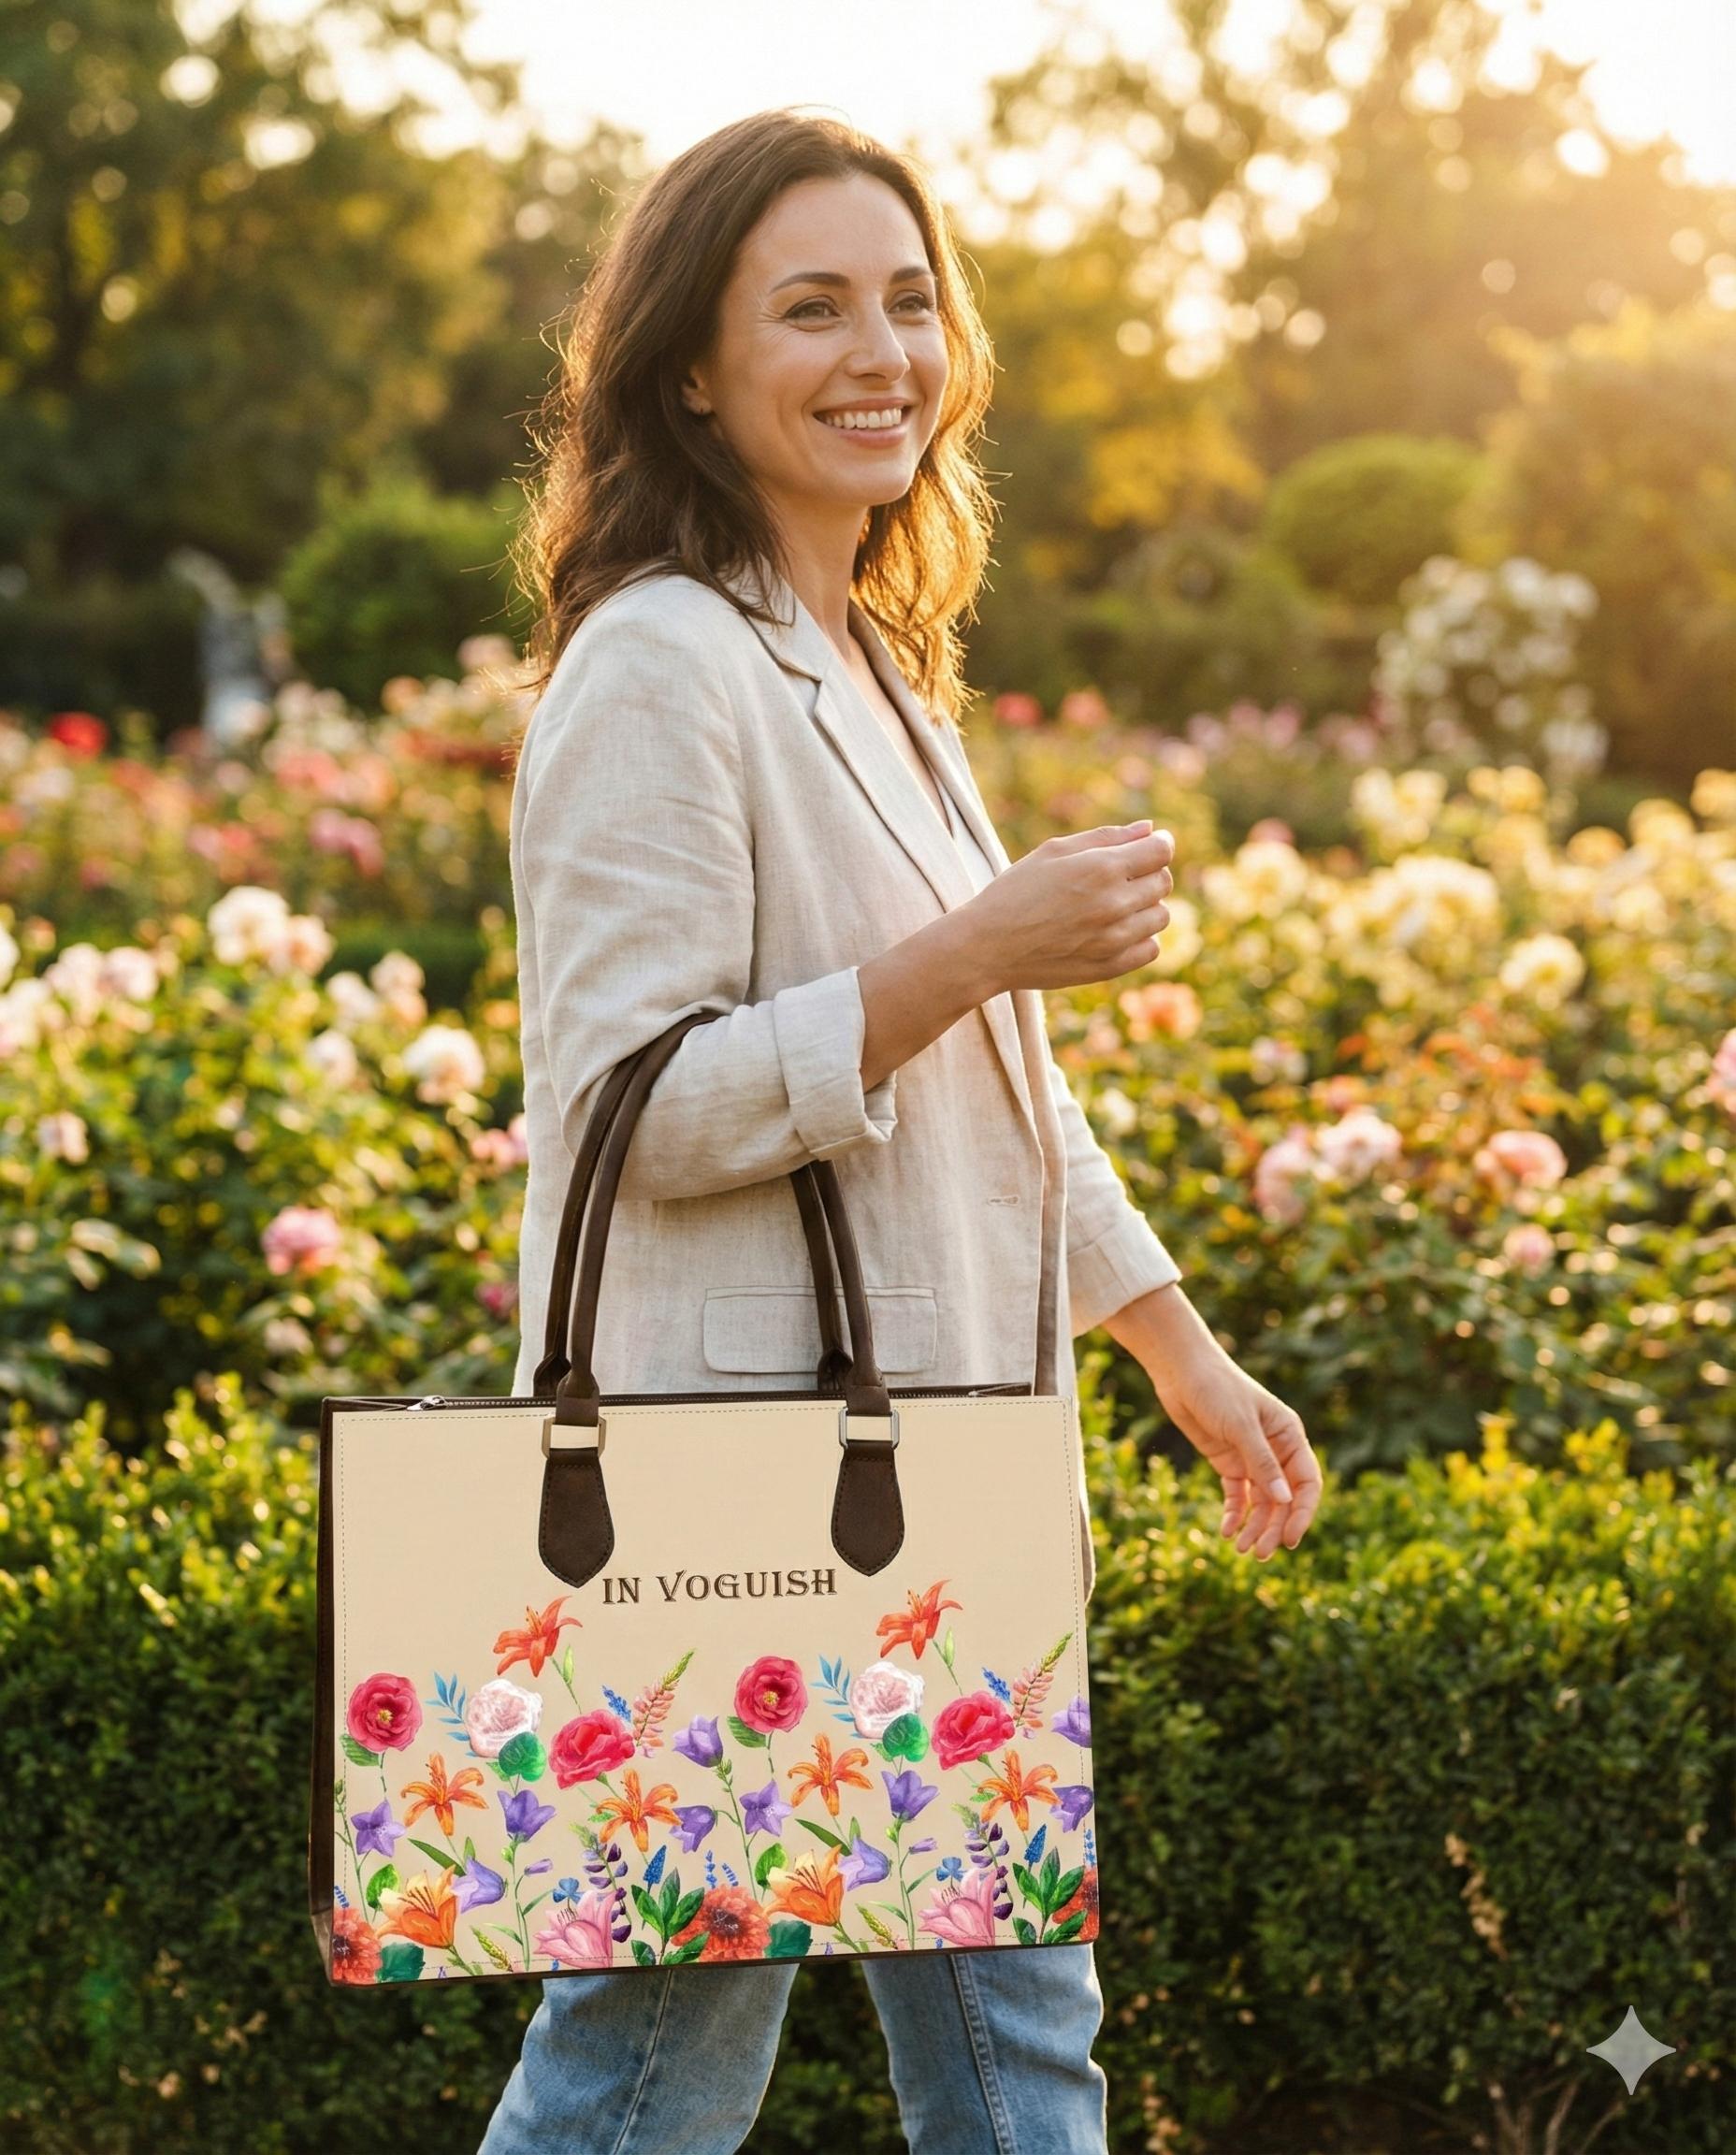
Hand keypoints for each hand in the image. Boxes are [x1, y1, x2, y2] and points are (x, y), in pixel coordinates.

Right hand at [953, 822, 1174, 998]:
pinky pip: (1151, 949)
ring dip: (1145, 907)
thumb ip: (1106, 837)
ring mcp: (1114, 939)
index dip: (1159, 844)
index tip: (1149, 846)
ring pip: (1161, 916)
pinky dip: (1141, 938)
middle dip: (1147, 873)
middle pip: (1163, 882)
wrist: (988, 946)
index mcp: (1102, 868)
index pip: (1161, 851)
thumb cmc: (1016, 891)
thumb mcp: (1054, 851)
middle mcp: (1115, 904)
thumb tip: (1149, 829)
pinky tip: (1114, 931)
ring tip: (1113, 906)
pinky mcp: (1110, 967)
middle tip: (1117, 877)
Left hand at [1104, 1285, 1321, 1559]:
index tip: (1291, 1538)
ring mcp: (1251, 1458)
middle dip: (1274, 1527)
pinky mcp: (1228, 1462)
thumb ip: (1261, 1463)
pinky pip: (1237, 1496)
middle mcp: (1275, 1450)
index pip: (1307, 1483)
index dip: (1302, 1513)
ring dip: (1254, 1526)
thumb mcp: (1240, 1425)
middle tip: (1261, 1553)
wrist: (1180, 1372)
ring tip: (1242, 1549)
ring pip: (1261, 1502)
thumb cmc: (1217, 1389)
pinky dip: (1234, 1514)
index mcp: (1290, 1436)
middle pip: (1283, 1499)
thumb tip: (1284, 1501)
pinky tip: (1226, 1531)